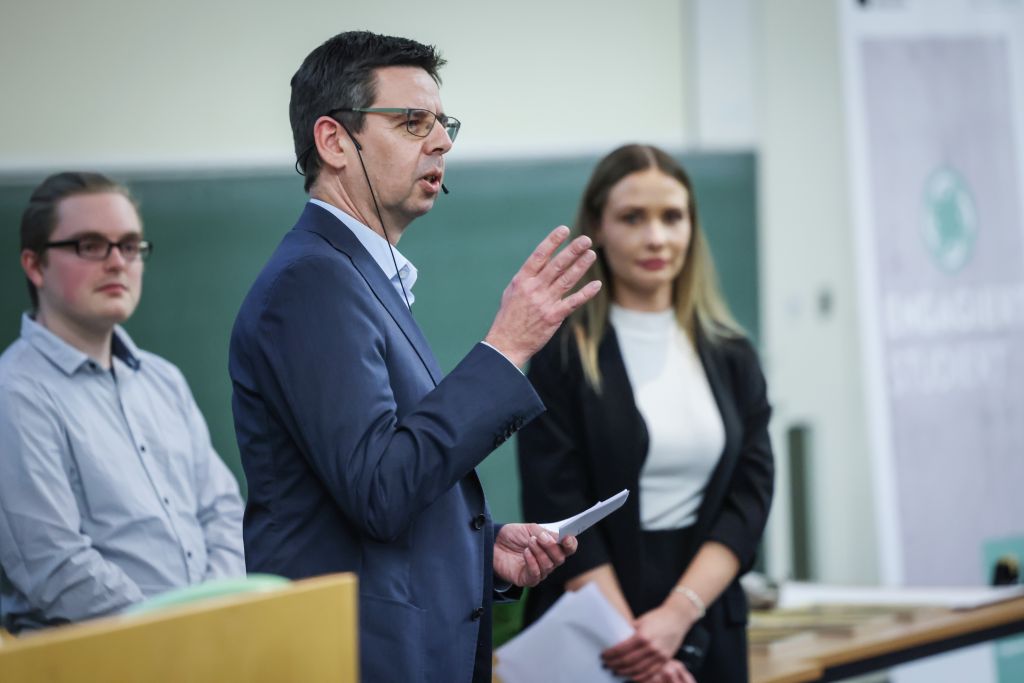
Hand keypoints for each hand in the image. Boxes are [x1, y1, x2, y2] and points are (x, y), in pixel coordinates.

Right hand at [485, 226, 600, 366]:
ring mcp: (544, 302)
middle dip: (572, 251)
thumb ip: (527, 278)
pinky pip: (573, 302)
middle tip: (586, 240)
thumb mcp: (512, 292)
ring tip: (592, 254)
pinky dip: (585, 293)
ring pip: (566, 280)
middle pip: (556, 265)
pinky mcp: (553, 316)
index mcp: (522, 280)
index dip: (552, 242)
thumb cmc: (509, 317)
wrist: (506, 343)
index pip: (539, 255)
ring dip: (581, 266)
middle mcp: (534, 288)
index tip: (564, 230)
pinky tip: (596, 285)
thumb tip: (539, 263)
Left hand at [493, 523, 577, 587]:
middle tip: (539, 537)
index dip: (570, 544)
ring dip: (539, 552)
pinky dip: (532, 562)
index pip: (569, 548)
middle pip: (560, 558)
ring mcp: (539, 571)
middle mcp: (549, 560)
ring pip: (548, 566)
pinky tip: (526, 553)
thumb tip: (558, 538)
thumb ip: (545, 533)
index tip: (566, 538)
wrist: (494, 543)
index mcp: (553, 546)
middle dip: (551, 547)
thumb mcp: (530, 529)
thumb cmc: (514, 536)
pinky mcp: (528, 579)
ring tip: (529, 542)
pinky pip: (536, 574)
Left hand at [602, 604, 689, 680]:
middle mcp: (651, 647)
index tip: (603, 655)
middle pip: (628, 662)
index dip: (610, 654)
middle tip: (607, 665)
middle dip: (615, 664)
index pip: (621, 650)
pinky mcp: (666, 660)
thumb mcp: (641, 621)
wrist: (677, 617)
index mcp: (643, 636)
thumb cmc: (658, 617)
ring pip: (638, 670)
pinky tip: (632, 677)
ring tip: (616, 671)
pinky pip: (651, 673)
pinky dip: (640, 677)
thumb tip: (615, 638)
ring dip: (625, 672)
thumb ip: (629, 631)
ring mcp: (659, 655)